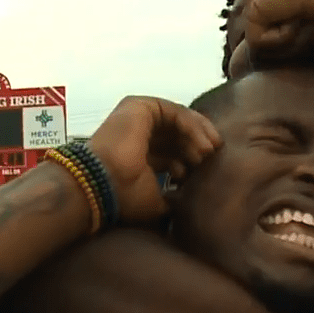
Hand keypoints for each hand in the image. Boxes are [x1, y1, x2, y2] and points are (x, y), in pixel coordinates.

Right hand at [88, 97, 221, 224]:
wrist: (101, 184)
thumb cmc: (123, 196)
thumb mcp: (155, 202)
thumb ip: (172, 200)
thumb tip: (187, 206)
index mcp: (137, 155)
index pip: (171, 154)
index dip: (189, 161)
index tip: (204, 174)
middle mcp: (136, 135)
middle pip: (176, 136)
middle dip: (197, 146)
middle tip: (212, 160)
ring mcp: (137, 119)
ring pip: (178, 121)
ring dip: (198, 135)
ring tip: (211, 151)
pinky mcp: (140, 106)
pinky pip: (175, 112)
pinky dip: (193, 125)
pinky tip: (203, 142)